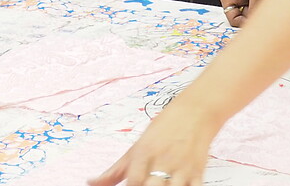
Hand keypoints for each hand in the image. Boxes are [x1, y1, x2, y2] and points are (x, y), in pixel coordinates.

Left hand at [88, 97, 219, 185]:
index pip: (134, 181)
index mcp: (144, 153)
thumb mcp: (136, 147)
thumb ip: (114, 171)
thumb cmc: (163, 128)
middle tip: (148, 185)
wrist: (196, 112)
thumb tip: (90, 183)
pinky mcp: (199, 172)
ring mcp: (182, 167)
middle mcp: (163, 160)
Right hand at [217, 0, 274, 26]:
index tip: (258, 23)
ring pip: (250, 12)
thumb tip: (257, 24)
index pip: (233, 20)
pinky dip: (261, 4)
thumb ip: (255, 9)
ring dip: (258, 8)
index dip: (245, 23)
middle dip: (253, 14)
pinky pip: (255, 5)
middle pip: (242, 17)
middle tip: (263, 8)